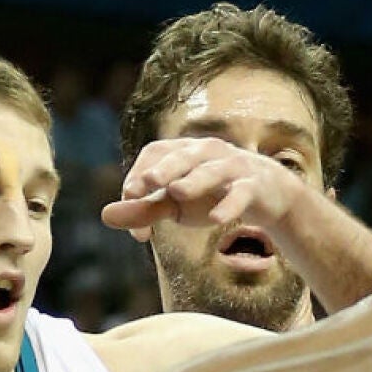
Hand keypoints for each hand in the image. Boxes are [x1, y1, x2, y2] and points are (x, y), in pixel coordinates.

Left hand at [101, 137, 313, 233]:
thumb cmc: (212, 195)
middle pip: (183, 155)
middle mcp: (208, 152)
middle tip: (145, 185)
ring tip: (176, 193)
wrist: (267, 194)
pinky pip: (241, 193)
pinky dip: (229, 205)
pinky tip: (217, 219)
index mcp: (183, 151)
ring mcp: (233, 166)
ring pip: (212, 170)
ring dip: (194, 181)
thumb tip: (104, 216)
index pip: (154, 155)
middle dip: (163, 169)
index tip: (129, 201)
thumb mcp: (175, 205)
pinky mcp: (255, 185)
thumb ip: (142, 210)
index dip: (139, 176)